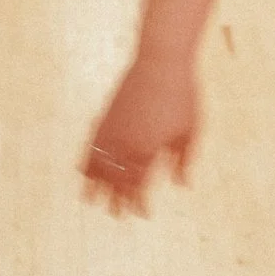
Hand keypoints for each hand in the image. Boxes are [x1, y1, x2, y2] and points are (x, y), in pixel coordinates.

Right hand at [82, 54, 198, 216]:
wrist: (161, 60)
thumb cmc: (182, 94)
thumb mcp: (191, 130)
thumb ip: (184, 159)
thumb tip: (181, 185)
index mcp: (148, 149)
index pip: (139, 185)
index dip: (139, 202)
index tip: (142, 214)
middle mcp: (127, 142)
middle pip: (117, 179)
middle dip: (116, 199)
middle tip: (117, 215)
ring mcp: (113, 128)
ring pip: (99, 164)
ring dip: (95, 184)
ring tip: (90, 200)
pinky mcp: (106, 115)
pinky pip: (91, 144)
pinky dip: (87, 160)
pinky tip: (83, 171)